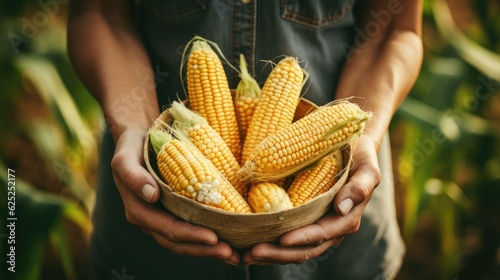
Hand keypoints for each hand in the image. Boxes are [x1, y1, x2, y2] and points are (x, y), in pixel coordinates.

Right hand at [110, 128, 239, 263]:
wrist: (138, 138)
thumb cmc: (131, 146)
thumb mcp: (126, 156)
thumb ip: (132, 175)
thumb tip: (151, 195)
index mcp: (139, 210)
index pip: (167, 229)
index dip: (191, 235)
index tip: (213, 237)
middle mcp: (150, 220)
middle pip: (178, 242)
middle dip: (204, 250)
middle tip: (230, 252)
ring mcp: (163, 219)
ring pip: (186, 243)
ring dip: (209, 250)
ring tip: (233, 255)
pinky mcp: (175, 213)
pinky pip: (191, 231)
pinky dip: (208, 240)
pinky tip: (229, 242)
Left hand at [242, 135, 380, 264]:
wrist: (350, 148)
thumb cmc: (359, 156)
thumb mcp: (367, 167)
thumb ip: (360, 187)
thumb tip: (342, 208)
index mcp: (346, 220)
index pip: (322, 234)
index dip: (302, 239)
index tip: (281, 239)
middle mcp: (330, 229)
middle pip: (304, 249)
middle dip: (278, 254)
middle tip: (253, 252)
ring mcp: (315, 228)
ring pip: (292, 250)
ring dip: (269, 255)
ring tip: (246, 255)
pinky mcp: (302, 222)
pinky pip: (285, 240)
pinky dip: (268, 245)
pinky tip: (248, 246)